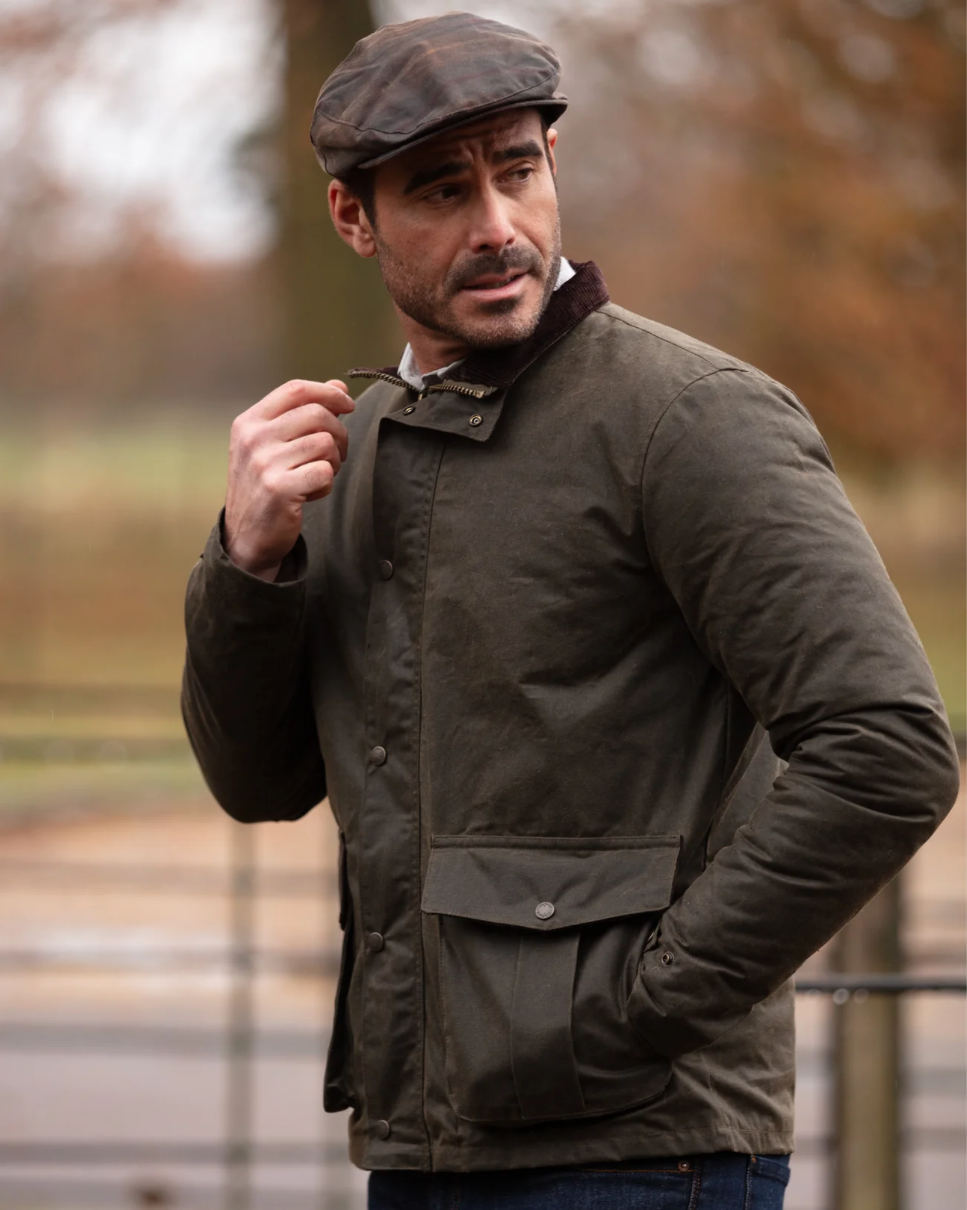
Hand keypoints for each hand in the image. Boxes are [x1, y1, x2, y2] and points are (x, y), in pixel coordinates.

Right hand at [224, 379, 354, 580]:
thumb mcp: (272, 445)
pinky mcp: (280, 489)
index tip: (347, 405)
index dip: (328, 392)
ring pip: (325, 443)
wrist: (246, 537)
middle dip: (339, 432)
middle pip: (317, 414)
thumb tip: (338, 387)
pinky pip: (325, 472)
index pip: (295, 390)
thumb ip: (301, 414)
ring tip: (320, 475)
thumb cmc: (265, 486)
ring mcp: (264, 463)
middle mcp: (253, 439)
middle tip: (338, 453)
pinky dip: (327, 483)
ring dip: (333, 461)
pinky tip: (312, 493)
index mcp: (249, 422)